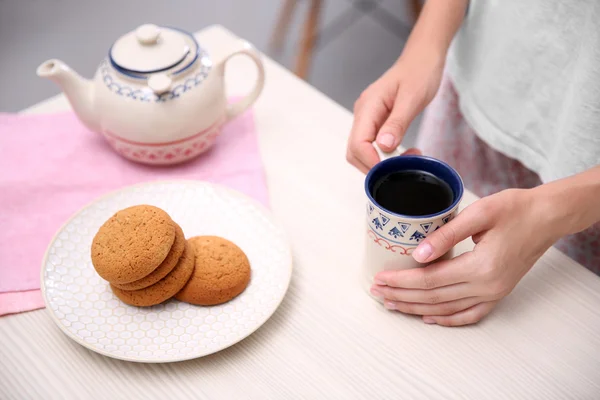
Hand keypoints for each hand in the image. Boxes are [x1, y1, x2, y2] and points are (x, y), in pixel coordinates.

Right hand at [346, 44, 444, 172]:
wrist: (422, 58)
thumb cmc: (419, 72)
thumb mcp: (412, 98)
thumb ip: (397, 123)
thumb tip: (383, 147)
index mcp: (368, 106)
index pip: (358, 143)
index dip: (371, 161)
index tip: (391, 169)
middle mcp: (363, 113)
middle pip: (354, 151)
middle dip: (374, 165)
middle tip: (400, 168)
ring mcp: (368, 118)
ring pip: (362, 150)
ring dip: (380, 162)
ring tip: (407, 159)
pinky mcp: (376, 122)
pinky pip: (373, 144)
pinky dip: (385, 155)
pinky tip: (403, 153)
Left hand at [370, 188, 562, 325]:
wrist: (548, 217)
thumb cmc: (516, 209)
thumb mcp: (479, 213)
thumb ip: (446, 235)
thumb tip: (417, 255)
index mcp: (481, 267)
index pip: (429, 280)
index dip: (401, 281)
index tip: (379, 278)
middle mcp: (487, 286)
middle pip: (433, 298)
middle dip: (402, 295)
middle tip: (377, 291)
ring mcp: (494, 293)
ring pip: (447, 309)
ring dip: (417, 308)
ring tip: (393, 304)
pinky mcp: (498, 292)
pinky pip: (469, 314)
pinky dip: (447, 318)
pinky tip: (429, 317)